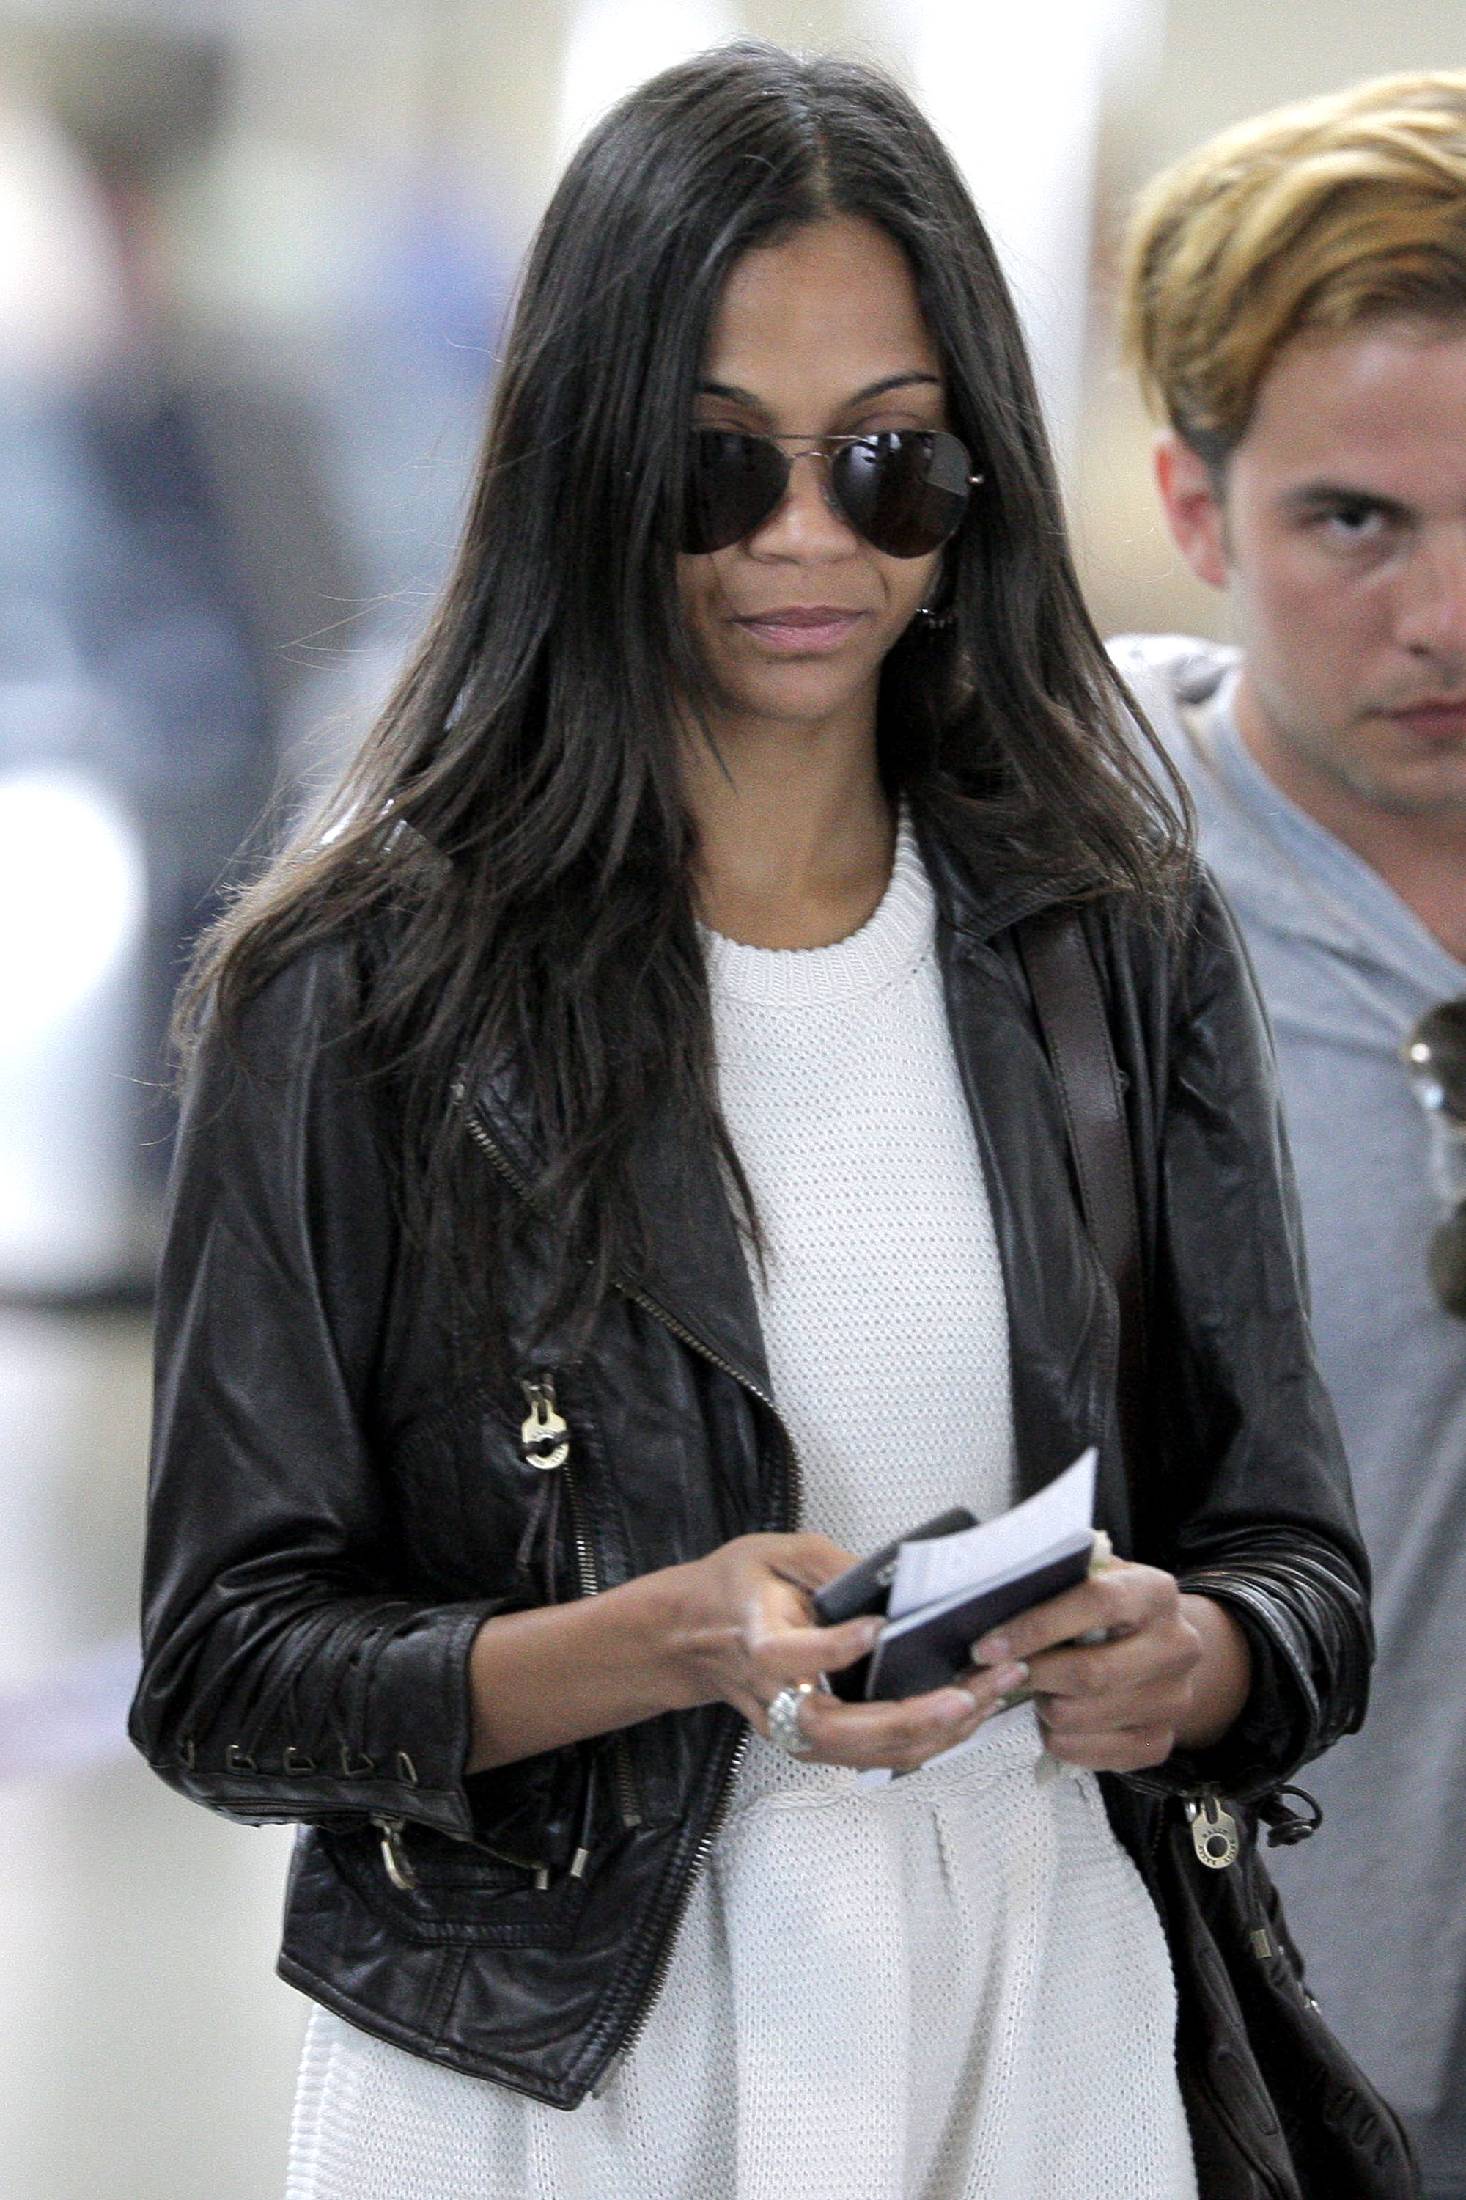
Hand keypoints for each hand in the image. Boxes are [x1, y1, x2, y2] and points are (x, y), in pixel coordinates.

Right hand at [668, 1532, 1029, 1774]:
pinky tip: (965, 1712)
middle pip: (841, 1729)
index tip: (878, 1627)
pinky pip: (873, 1755)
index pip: (792, 1656)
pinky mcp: (814, 1743)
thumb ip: (830, 1566)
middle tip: (969, 1694)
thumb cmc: (736, 1588)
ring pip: (866, 1753)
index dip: (835, 1648)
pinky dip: (924, 1740)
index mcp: (759, 1643)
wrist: (693, 1636)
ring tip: (988, 1697)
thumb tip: (893, 1582)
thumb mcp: (776, 1552)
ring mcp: (795, 1730)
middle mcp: (777, 1699)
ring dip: (932, 1734)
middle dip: (912, 1717)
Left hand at [968, 1562, 1243, 1774]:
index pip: (1096, 1604)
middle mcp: (1178, 1646)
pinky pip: (1086, 1753)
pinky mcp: (1160, 1743)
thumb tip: (991, 1600)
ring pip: (1080, 1716)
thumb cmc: (1105, 1610)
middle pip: (1090, 1673)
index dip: (1036, 1627)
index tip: (986, 1647)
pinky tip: (1054, 1716)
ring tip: (1036, 1688)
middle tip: (998, 1673)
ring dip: (1042, 1705)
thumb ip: (1053, 1583)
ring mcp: (1173, 1700)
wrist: (1161, 1651)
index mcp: (1154, 1592)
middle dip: (1033, 1674)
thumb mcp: (1089, 1580)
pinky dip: (1055, 1737)